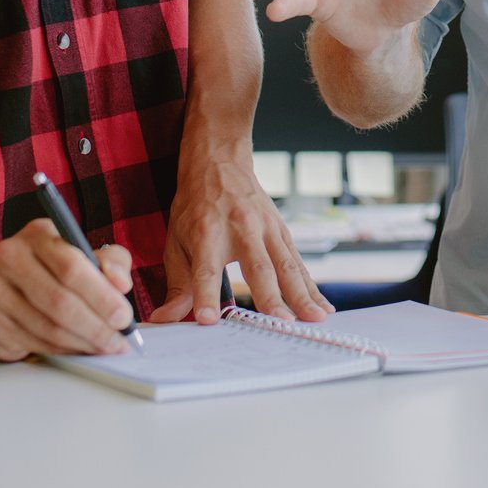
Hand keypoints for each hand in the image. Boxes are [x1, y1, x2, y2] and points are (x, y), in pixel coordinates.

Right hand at [0, 220, 133, 361]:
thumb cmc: (42, 271)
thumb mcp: (79, 254)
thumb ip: (110, 263)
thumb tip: (121, 283)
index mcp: (36, 235)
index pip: (71, 266)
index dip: (102, 296)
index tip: (123, 316)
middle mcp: (9, 258)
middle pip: (60, 302)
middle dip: (96, 326)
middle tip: (118, 340)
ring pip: (48, 328)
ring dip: (82, 343)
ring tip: (103, 347)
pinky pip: (34, 344)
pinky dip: (62, 351)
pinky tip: (77, 349)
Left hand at [157, 149, 334, 325]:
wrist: (219, 163)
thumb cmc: (194, 207)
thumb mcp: (175, 241)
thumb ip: (177, 284)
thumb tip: (165, 320)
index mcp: (207, 233)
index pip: (205, 270)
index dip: (205, 295)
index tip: (208, 320)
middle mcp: (240, 229)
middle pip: (258, 268)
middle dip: (272, 298)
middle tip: (283, 324)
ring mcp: (266, 228)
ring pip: (287, 266)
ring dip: (303, 295)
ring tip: (316, 319)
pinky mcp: (281, 231)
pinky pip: (298, 263)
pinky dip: (311, 285)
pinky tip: (323, 306)